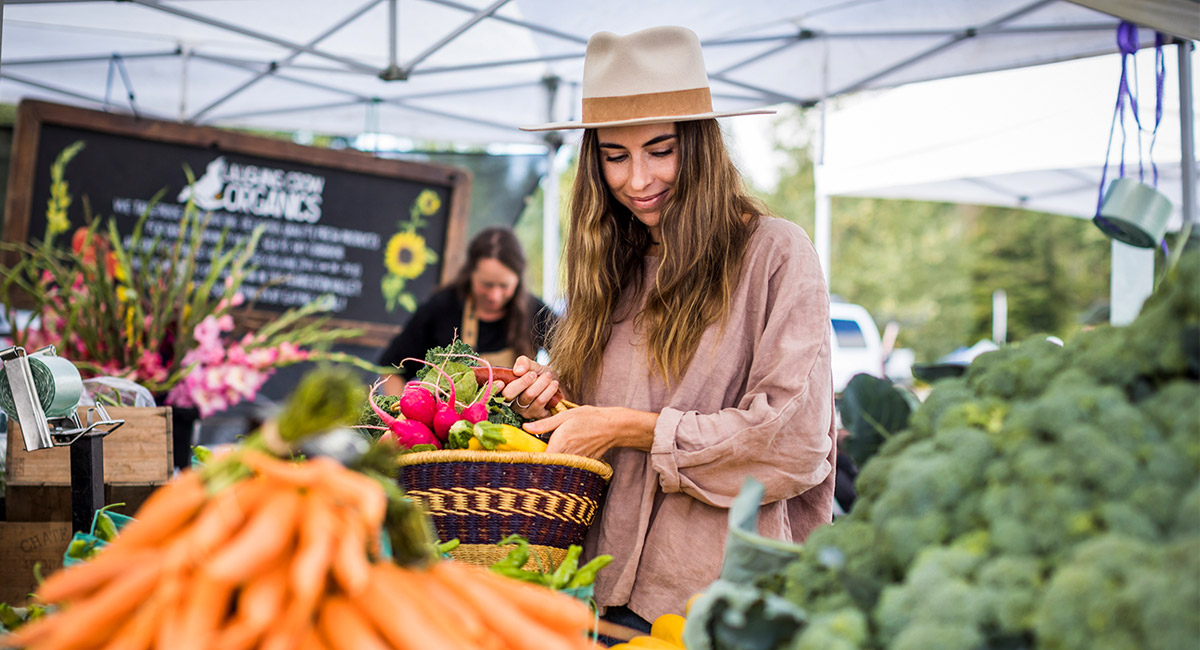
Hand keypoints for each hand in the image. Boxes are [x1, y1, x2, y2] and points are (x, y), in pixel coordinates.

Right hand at [499, 355, 559, 418]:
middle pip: (509, 394)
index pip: (493, 391)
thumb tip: (518, 371)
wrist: (561, 387)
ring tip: (548, 377)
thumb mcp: (534, 366)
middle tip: (534, 374)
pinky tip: (554, 384)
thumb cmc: (543, 376)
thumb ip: (524, 363)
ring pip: (527, 395)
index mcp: (507, 388)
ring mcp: (523, 411)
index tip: (501, 383)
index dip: (493, 389)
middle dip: (523, 381)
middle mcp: (511, 402)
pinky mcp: (536, 416)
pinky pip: (540, 402)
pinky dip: (548, 390)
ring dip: (541, 383)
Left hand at [525, 406, 657, 459]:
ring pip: (556, 467)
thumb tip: (526, 427)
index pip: (539, 459)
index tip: (520, 458)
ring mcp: (575, 461)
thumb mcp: (565, 416)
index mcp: (560, 443)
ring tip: (540, 459)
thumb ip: (545, 424)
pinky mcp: (582, 463)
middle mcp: (567, 455)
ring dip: (548, 464)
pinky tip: (558, 457)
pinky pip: (567, 466)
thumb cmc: (589, 418)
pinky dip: (560, 464)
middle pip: (546, 465)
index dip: (529, 459)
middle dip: (537, 463)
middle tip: (527, 459)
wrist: (613, 427)